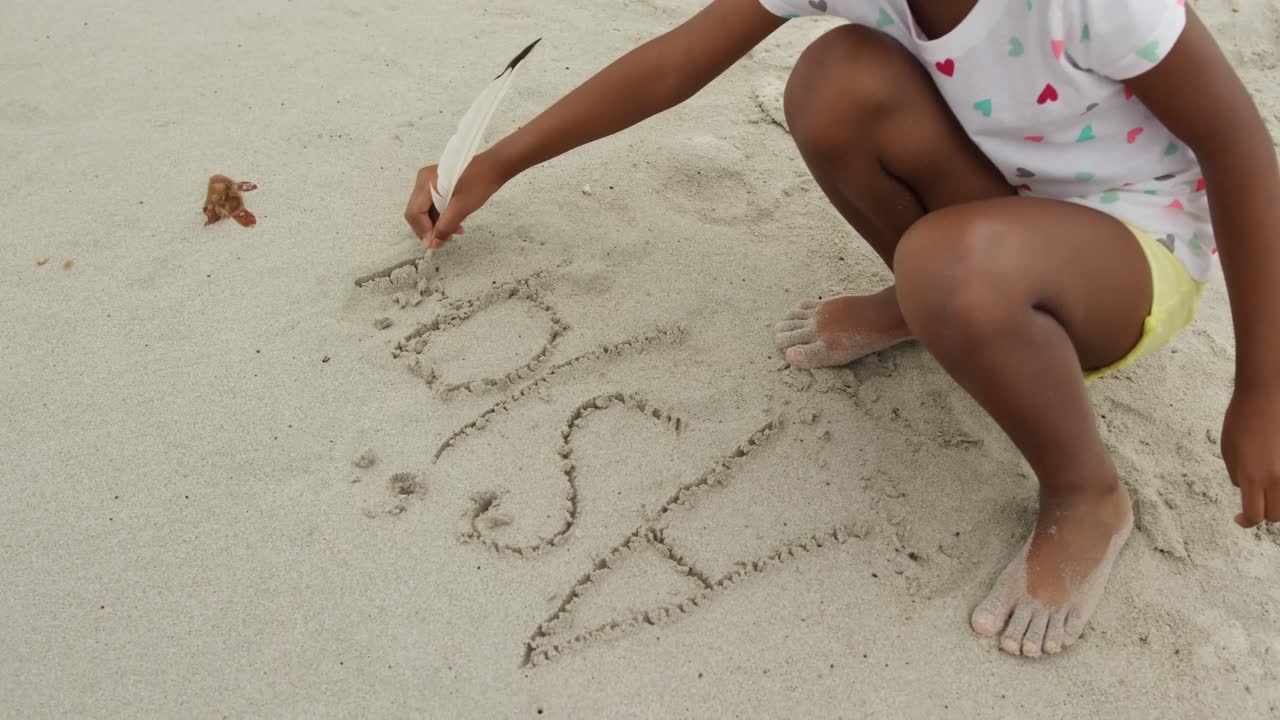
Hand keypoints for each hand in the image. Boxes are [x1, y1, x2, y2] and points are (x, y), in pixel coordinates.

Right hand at [403, 154, 502, 249]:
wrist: (494, 167)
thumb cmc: (479, 183)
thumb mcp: (461, 208)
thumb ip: (445, 227)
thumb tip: (433, 244)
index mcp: (425, 183)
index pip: (414, 213)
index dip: (423, 231)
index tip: (435, 244)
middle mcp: (423, 181)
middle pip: (417, 213)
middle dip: (430, 229)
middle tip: (445, 240)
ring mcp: (430, 182)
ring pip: (426, 211)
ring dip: (438, 224)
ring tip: (455, 232)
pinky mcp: (438, 185)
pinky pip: (434, 205)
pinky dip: (443, 216)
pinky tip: (456, 224)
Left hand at [1221, 381, 1279, 526]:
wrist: (1265, 394)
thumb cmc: (1241, 419)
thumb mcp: (1228, 450)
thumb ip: (1237, 475)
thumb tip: (1245, 488)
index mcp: (1253, 476)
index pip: (1254, 514)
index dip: (1246, 521)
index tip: (1239, 518)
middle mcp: (1277, 477)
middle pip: (1275, 515)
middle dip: (1263, 513)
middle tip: (1253, 503)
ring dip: (1277, 502)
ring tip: (1265, 489)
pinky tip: (1273, 475)